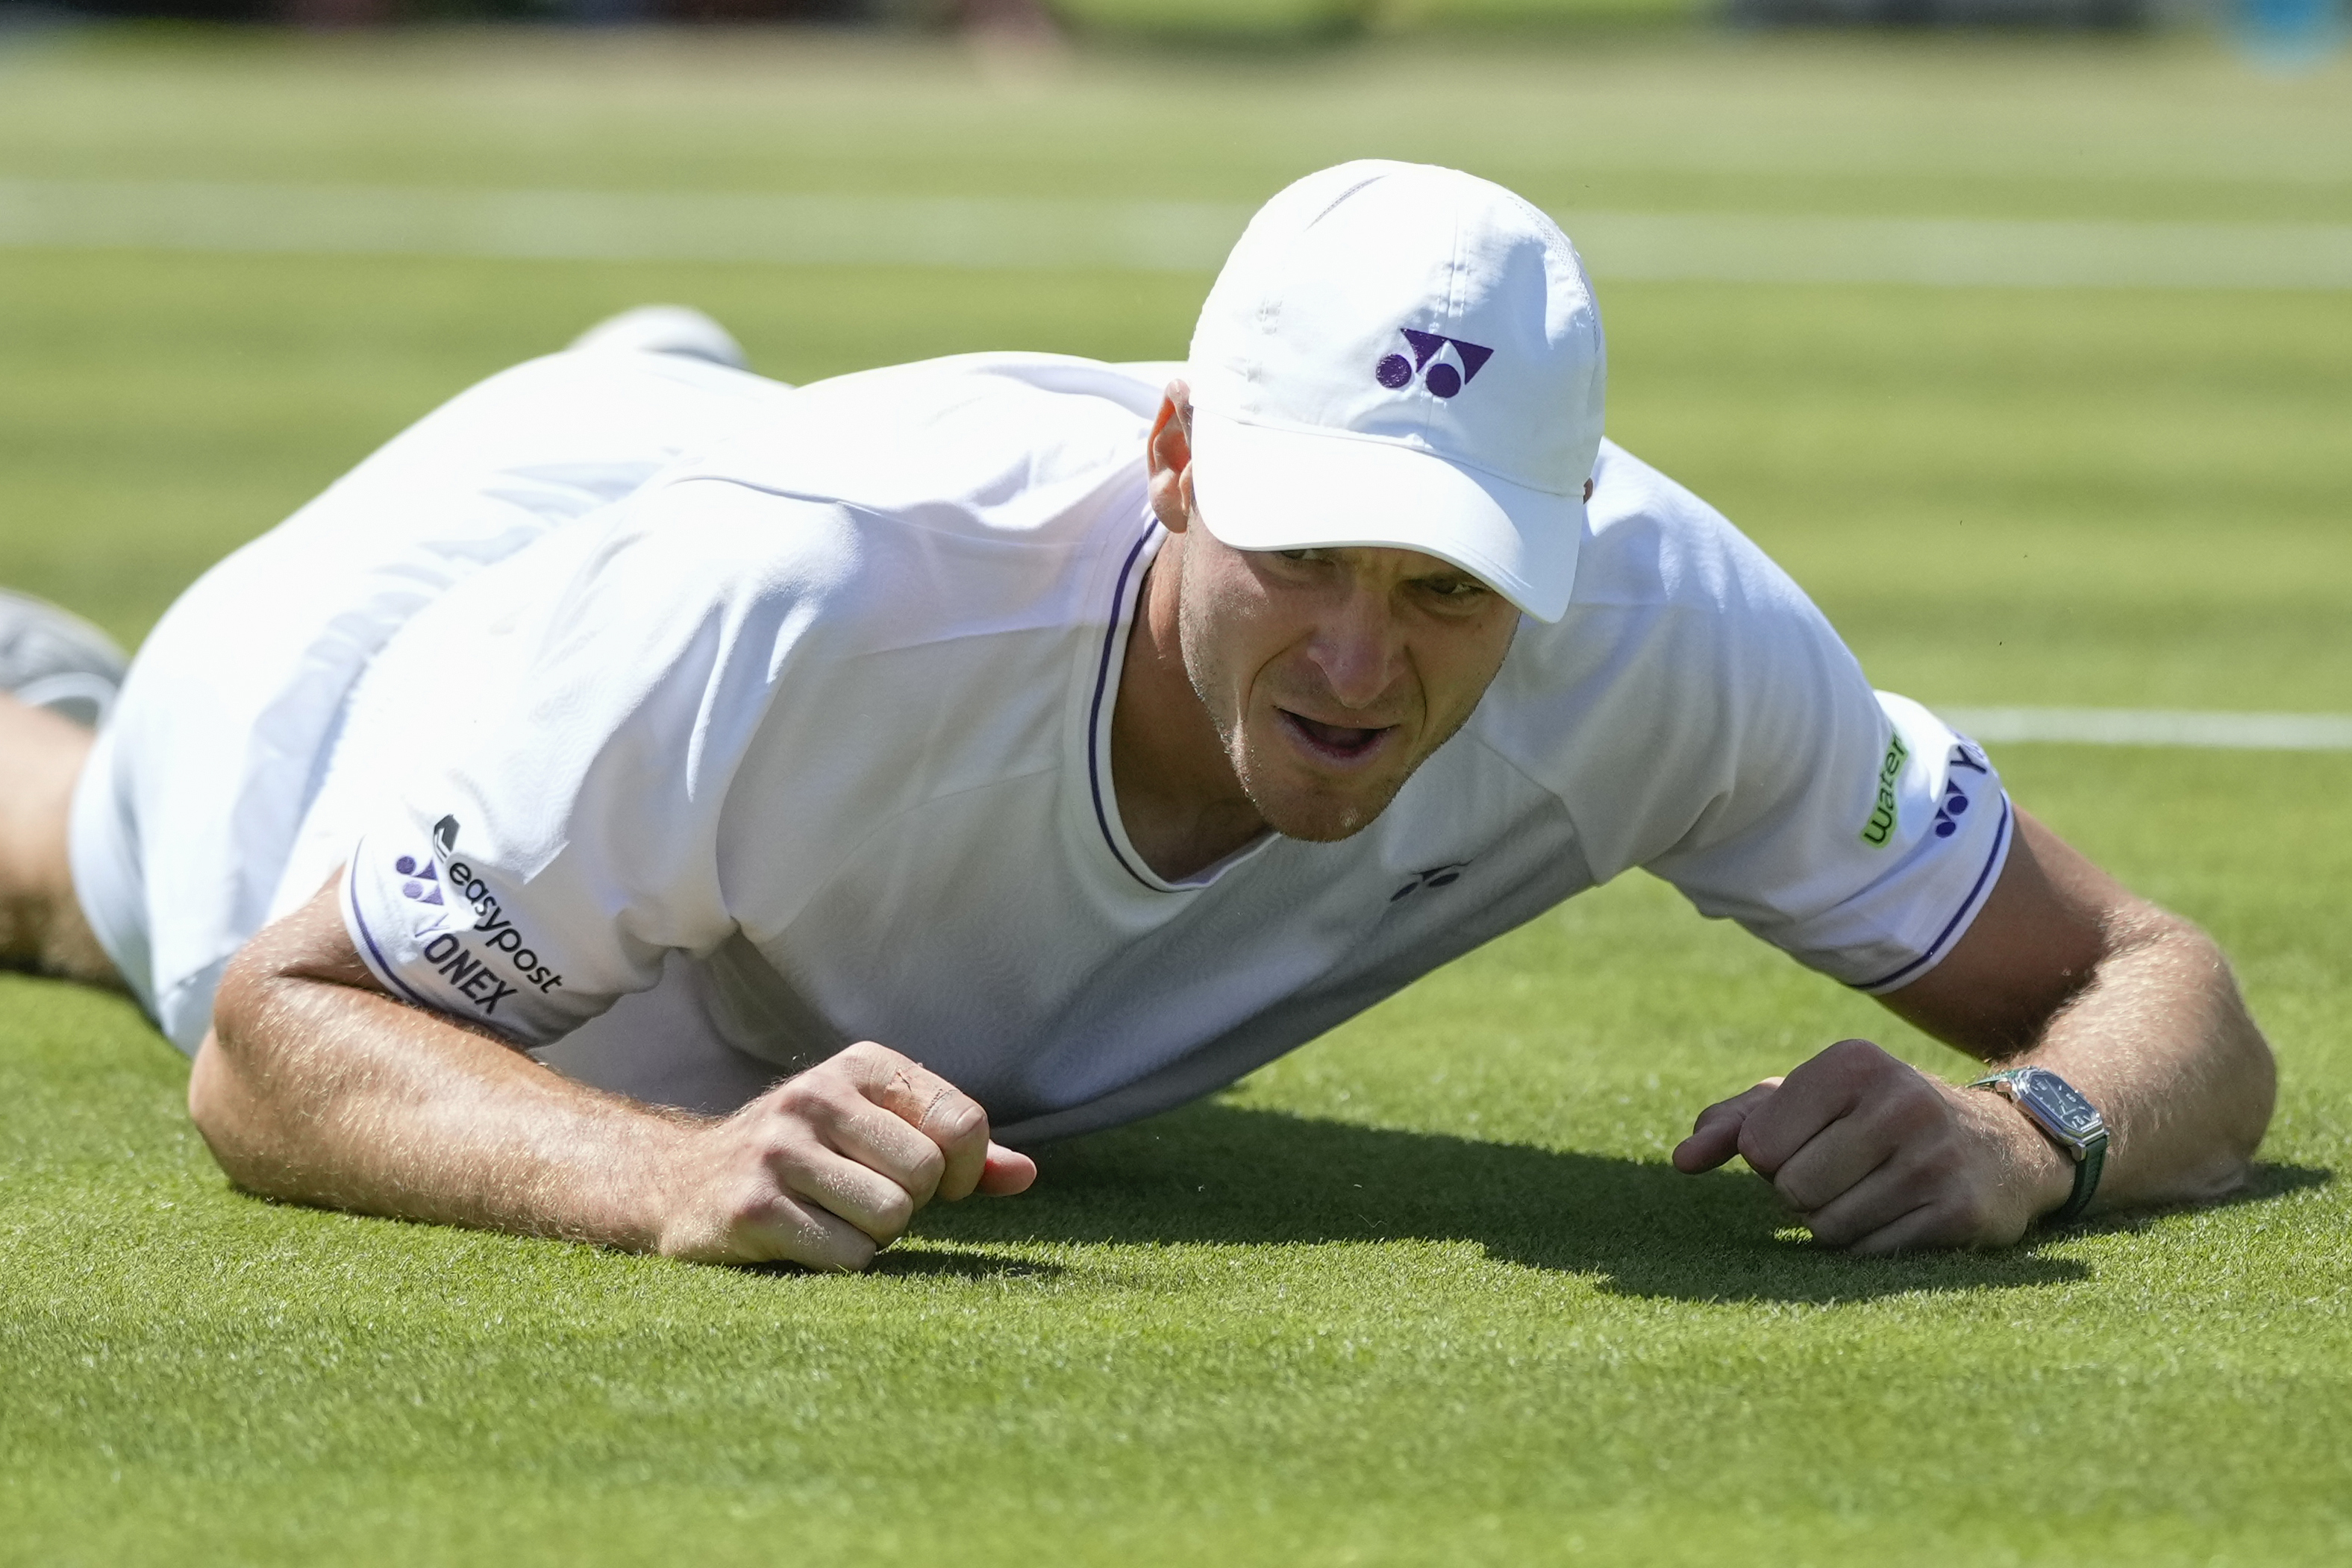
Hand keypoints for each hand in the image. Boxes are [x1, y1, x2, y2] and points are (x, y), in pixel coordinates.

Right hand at [655, 1040, 1035, 1269]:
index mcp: (861, 1067)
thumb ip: (960, 1153)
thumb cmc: (807, 1160)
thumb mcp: (880, 1132)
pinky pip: (849, 1257)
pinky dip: (842, 1263)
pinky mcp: (753, 1209)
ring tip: (834, 1216)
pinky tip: (807, 1240)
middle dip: (911, 1204)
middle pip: (926, 1176)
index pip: (962, 1123)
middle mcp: (817, 1097)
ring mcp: (779, 1151)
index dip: (967, 1170)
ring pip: (891, 1218)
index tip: (942, 1186)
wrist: (682, 1181)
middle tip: (866, 1200)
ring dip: (874, 1236)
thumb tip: (1026, 1175)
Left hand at [1671, 1038, 2072, 1252]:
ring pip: (1826, 1229)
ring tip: (1869, 1192)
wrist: (2005, 1146)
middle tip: (1841, 1173)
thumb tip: (1682, 1160)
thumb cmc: (1878, 1120)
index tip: (1808, 1143)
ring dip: (1832, 1223)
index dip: (1770, 1159)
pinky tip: (1898, 1217)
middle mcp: (1899, 1102)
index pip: (1758, 1145)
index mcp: (1853, 1063)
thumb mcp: (1811, 1101)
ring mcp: (1934, 1159)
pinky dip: (1867, 1247)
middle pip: (1791, 1190)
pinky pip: (1868, 1256)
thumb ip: (1736, 1121)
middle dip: (1800, 1194)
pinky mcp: (1959, 1214)